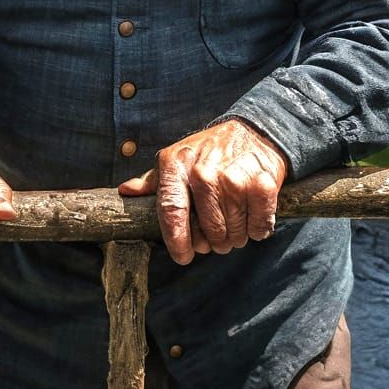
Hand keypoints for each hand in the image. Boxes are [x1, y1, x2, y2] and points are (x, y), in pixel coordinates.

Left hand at [118, 120, 287, 265]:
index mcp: (176, 164)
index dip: (177, 241)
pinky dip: (256, 230)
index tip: (184, 256)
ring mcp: (234, 177)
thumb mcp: (176, 161)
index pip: (171, 212)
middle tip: (215, 236)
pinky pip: (258, 227)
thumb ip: (153, 181)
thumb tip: (125, 192)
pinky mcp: (262, 183)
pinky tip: (252, 218)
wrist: (252, 132)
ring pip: (232, 233)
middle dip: (211, 242)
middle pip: (207, 231)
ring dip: (234, 237)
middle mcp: (203, 171)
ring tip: (233, 224)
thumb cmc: (208, 152)